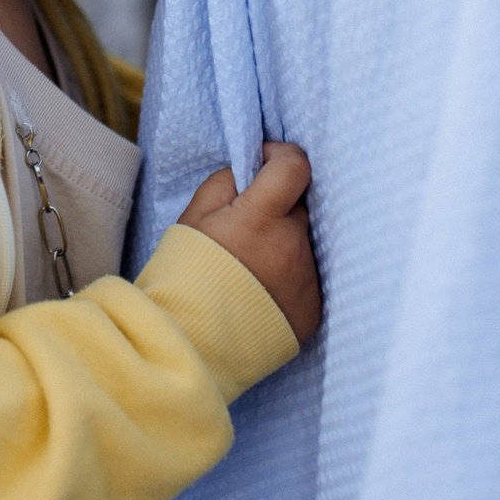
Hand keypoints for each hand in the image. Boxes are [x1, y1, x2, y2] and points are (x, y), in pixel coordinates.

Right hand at [179, 142, 319, 343]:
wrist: (188, 342)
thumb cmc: (184, 274)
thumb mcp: (192, 217)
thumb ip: (225, 183)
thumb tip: (251, 172)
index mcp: (262, 216)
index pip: (295, 166)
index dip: (280, 157)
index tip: (264, 165)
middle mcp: (293, 244)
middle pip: (299, 208)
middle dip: (277, 210)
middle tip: (246, 231)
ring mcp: (307, 279)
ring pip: (304, 244)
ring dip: (285, 246)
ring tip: (251, 270)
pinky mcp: (314, 309)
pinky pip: (309, 279)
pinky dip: (291, 279)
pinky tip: (263, 294)